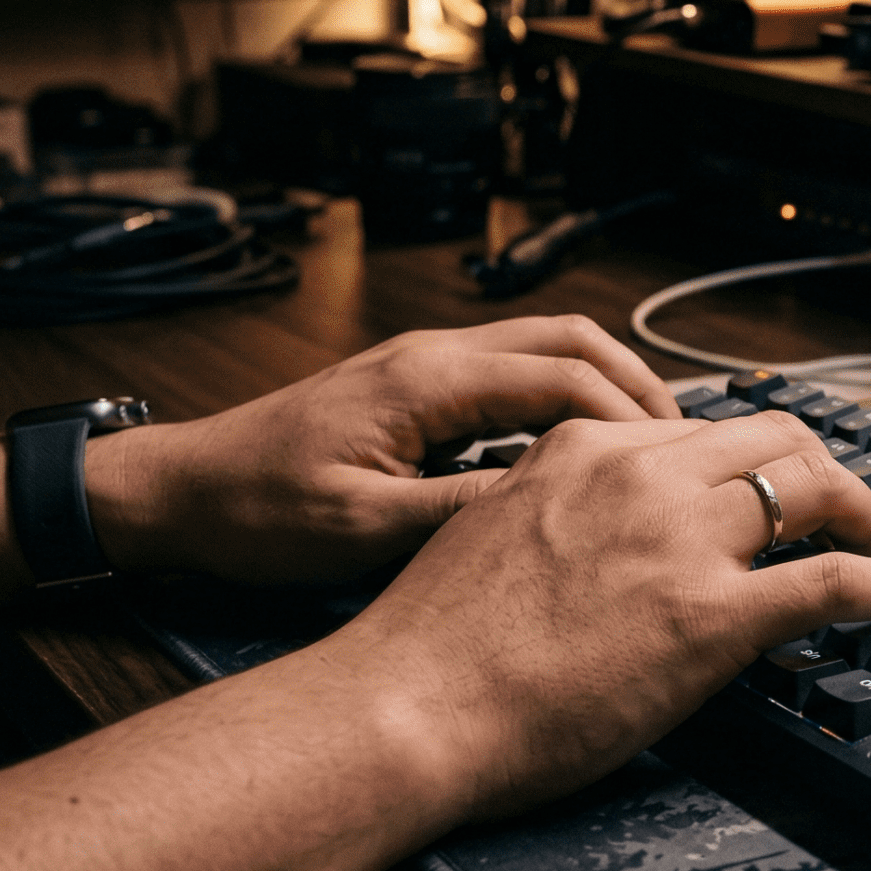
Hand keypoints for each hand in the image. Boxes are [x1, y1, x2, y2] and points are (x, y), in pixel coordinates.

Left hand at [88, 316, 678, 583]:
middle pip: (570, 341)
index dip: (630, 419)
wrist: (183, 491)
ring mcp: (424, 364)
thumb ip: (460, 512)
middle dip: (638, 386)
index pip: (562, 376)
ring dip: (606, 387)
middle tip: (688, 444)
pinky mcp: (416, 386)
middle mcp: (432, 355)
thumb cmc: (256, 511)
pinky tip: (584, 450)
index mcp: (427, 380)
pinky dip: (565, 398)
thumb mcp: (362, 529)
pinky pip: (513, 372)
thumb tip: (551, 510)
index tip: (675, 463)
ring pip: (546, 349)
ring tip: (653, 446)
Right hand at [321, 411, 870, 818]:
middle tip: (843, 517)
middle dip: (822, 474)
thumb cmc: (431, 648)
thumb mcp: (492, 533)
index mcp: (584, 448)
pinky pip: (837, 581)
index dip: (753, 461)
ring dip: (864, 516)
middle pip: (774, 440)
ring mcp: (681, 541)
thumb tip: (606, 536)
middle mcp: (641, 475)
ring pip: (815, 487)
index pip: (701, 430)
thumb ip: (561, 512)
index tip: (772, 491)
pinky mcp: (712, 616)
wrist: (404, 706)